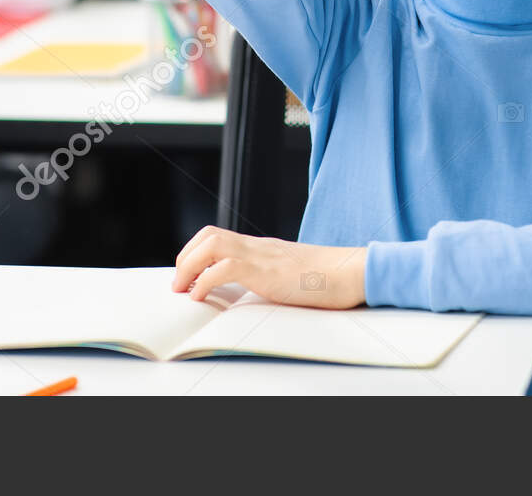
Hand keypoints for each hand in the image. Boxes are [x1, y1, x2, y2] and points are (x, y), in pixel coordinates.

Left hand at [172, 225, 365, 308]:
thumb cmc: (329, 279)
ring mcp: (263, 255)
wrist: (352, 273)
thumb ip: (273, 277)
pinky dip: (205, 281)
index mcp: (263, 248)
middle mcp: (259, 246)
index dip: (195, 252)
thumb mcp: (293, 276)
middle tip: (179, 284)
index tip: (187, 277)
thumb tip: (259, 292)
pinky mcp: (267, 270)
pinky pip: (224, 267)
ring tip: (184, 289)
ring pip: (211, 243)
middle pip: (208, 234)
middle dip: (185, 257)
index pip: (219, 236)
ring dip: (189, 265)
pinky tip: (201, 297)